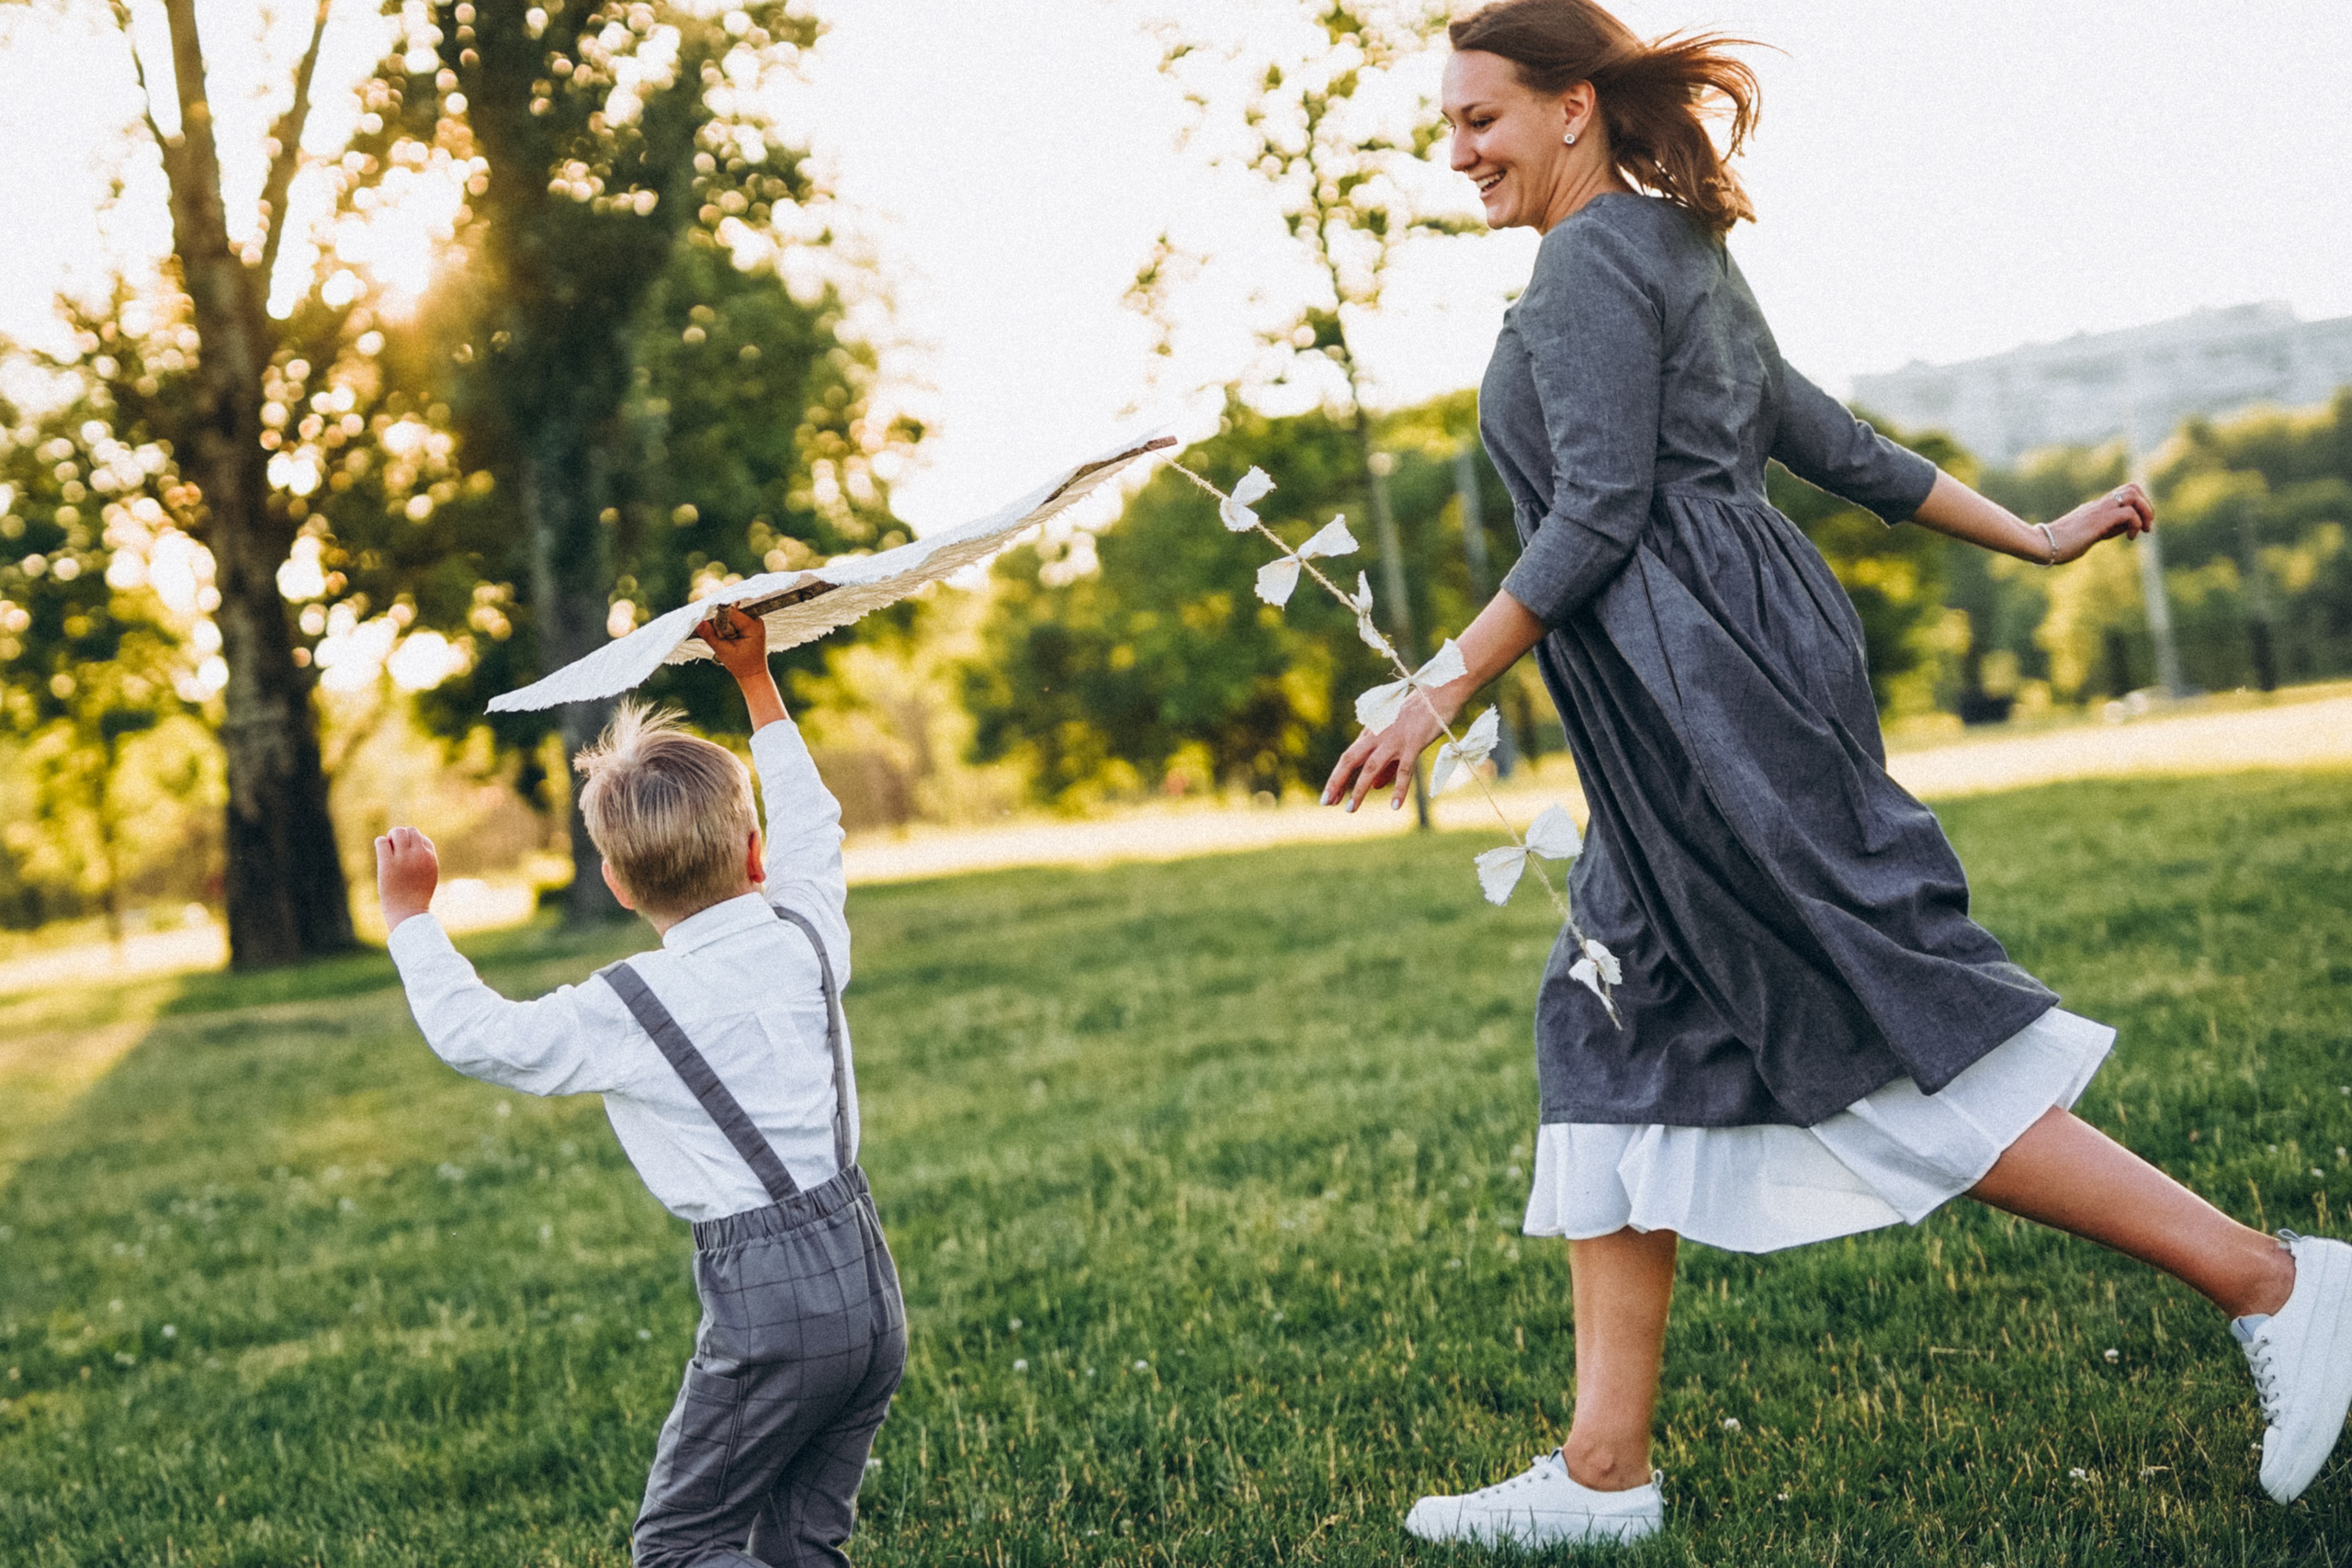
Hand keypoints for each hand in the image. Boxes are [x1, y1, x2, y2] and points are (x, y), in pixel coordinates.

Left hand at [376, 826, 439, 928]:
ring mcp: (403, 858)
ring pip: (397, 832)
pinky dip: (380, 843)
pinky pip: (382, 842)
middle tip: (395, 850)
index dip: (413, 845)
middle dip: (401, 837)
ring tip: (388, 850)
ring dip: (391, 837)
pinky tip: (382, 853)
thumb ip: (425, 860)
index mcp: (430, 857)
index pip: (422, 839)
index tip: (407, 857)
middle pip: (410, 831)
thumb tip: (416, 842)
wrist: (408, 913)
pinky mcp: (388, 863)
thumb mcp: (428, 877)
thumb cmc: (417, 897)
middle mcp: (419, 855)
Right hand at [693, 604, 770, 677]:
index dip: (720, 623)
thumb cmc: (741, 665)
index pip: (730, 613)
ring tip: (730, 641)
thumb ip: (710, 636)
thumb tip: (699, 622)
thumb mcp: (723, 651)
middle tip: (727, 641)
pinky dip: (728, 629)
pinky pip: (733, 620)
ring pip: (730, 616)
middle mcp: (756, 620)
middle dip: (723, 626)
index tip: (721, 637)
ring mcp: (753, 621)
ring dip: (725, 628)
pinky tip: (731, 638)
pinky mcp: (749, 624)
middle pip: (730, 613)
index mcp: (753, 626)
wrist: (753, 673)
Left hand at [1322, 684, 1461, 812]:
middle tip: (1326, 803)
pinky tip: (1395, 806)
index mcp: (1372, 732)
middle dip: (1336, 781)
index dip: (1337, 778)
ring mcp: (1394, 739)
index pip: (1348, 757)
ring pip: (1370, 767)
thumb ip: (1385, 764)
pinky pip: (1404, 770)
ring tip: (1350, 809)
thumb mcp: (1396, 738)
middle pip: (1350, 759)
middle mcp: (1377, 735)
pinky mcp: (1413, 743)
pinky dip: (1399, 789)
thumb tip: (1374, 786)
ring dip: (1359, 789)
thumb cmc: (1418, 716)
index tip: (1328, 797)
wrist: (1439, 694)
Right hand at [2047, 482, 2153, 562]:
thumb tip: (2121, 531)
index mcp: (2096, 508)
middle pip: (2132, 487)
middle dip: (2147, 505)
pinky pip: (2128, 513)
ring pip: (2133, 494)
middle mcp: (2099, 505)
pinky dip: (2136, 524)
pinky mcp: (2099, 519)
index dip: (2140, 505)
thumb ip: (2103, 530)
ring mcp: (2099, 510)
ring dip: (2145, 511)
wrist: (2041, 545)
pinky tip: (2130, 538)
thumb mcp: (2088, 536)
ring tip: (2143, 530)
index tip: (2140, 526)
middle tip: (2147, 526)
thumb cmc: (2059, 545)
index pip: (2125, 493)